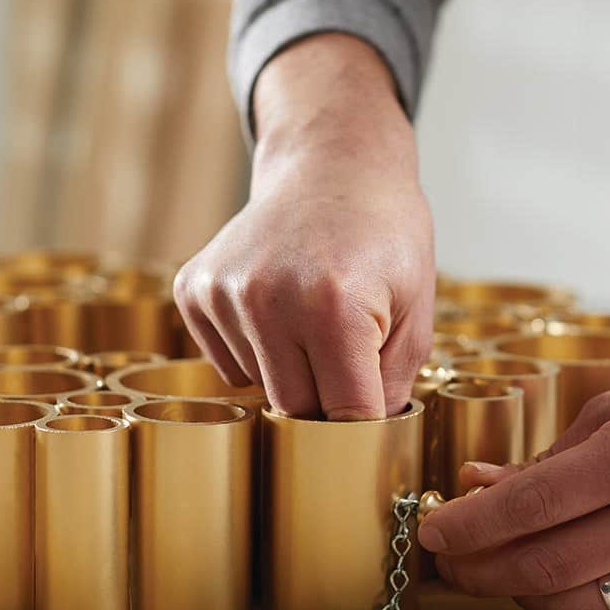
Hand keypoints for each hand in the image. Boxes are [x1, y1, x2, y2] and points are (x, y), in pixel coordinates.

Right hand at [174, 34, 434, 418]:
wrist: (332, 166)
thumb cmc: (385, 236)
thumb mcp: (416, 309)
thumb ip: (393, 384)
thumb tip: (364, 444)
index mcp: (334, 307)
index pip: (344, 414)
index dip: (365, 424)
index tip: (376, 420)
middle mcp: (268, 300)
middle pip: (294, 409)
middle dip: (327, 400)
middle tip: (352, 360)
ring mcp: (224, 293)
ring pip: (258, 389)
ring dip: (291, 372)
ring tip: (315, 318)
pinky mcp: (194, 290)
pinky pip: (228, 362)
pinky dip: (257, 352)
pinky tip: (280, 307)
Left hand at [420, 319, 609, 609]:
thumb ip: (548, 456)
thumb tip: (473, 486)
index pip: (533, 504)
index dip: (471, 525)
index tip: (432, 529)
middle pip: (545, 563)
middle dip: (479, 568)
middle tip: (446, 560)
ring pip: (573, 601)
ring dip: (515, 591)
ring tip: (488, 569)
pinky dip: (564, 606)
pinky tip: (542, 583)